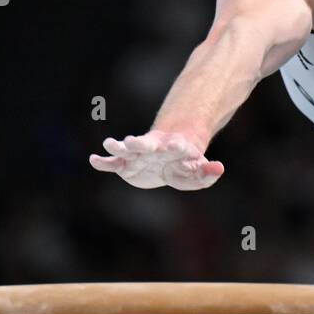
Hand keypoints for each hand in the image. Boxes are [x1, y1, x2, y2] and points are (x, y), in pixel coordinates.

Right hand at [89, 130, 224, 190]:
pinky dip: (103, 161)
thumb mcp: (198, 172)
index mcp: (174, 149)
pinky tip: (93, 160)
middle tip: (133, 141)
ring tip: (109, 143)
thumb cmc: (185, 164)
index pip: (176, 146)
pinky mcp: (126, 164)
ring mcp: (138, 154)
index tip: (173, 144)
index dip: (175, 146)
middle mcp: (154, 149)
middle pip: (147, 144)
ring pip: (126, 148)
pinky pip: (112, 163)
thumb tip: (219, 168)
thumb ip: (208, 173)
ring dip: (119, 146)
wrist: (169, 156)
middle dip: (140, 143)